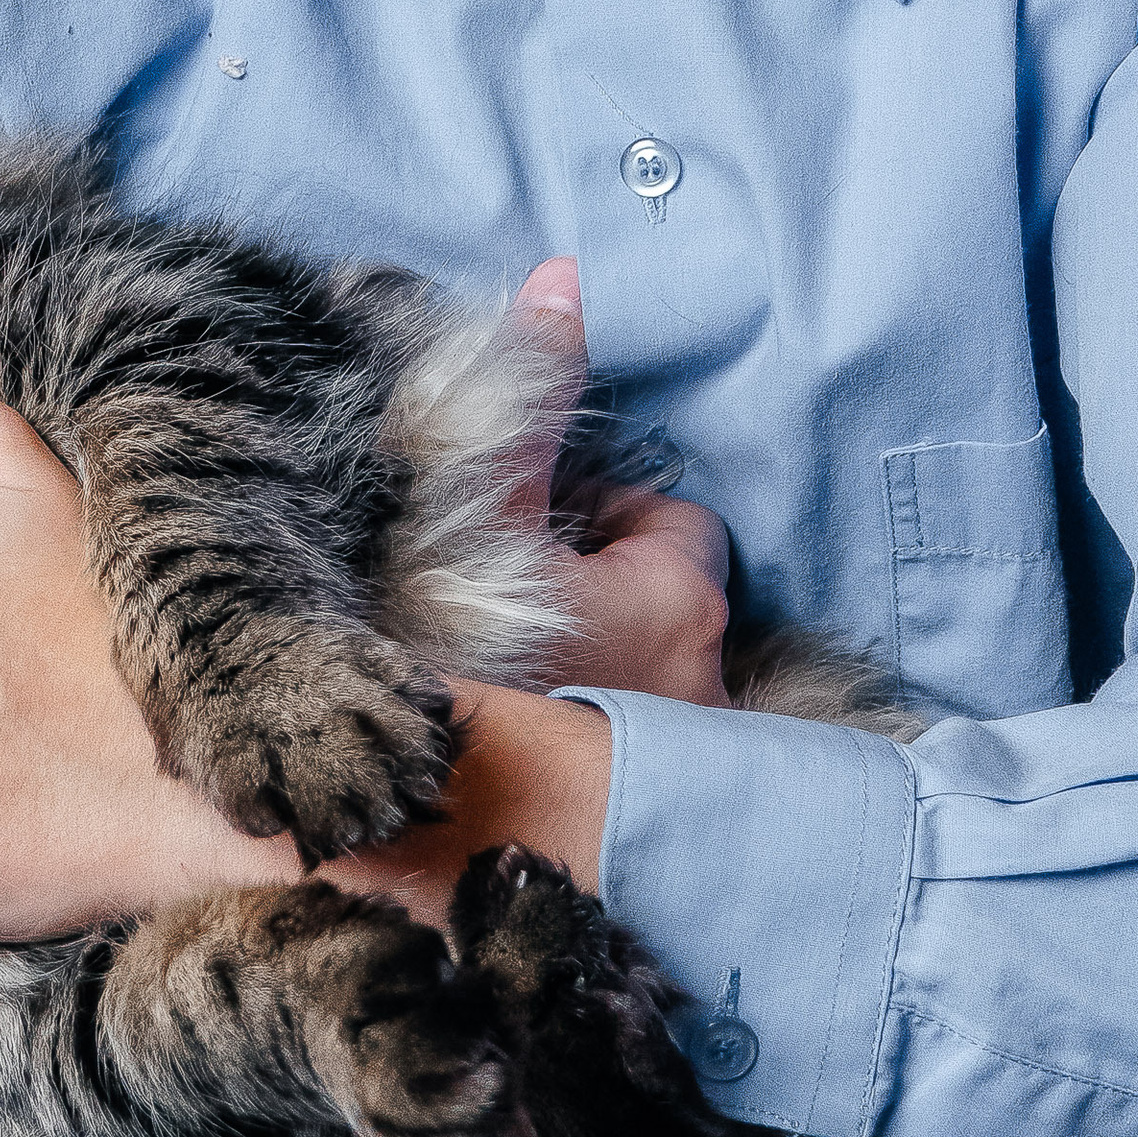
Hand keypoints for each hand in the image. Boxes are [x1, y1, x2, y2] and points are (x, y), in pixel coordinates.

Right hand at [328, 259, 730, 924]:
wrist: (430, 856)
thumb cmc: (454, 667)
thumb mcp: (477, 506)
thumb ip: (526, 394)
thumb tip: (566, 276)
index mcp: (673, 605)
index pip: (676, 532)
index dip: (609, 528)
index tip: (541, 551)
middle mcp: (707, 697)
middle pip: (668, 623)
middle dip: (610, 618)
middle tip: (521, 631)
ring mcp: (688, 786)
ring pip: (658, 709)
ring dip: (607, 700)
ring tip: (521, 713)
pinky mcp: (663, 860)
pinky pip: (646, 791)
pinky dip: (605, 781)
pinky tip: (532, 787)